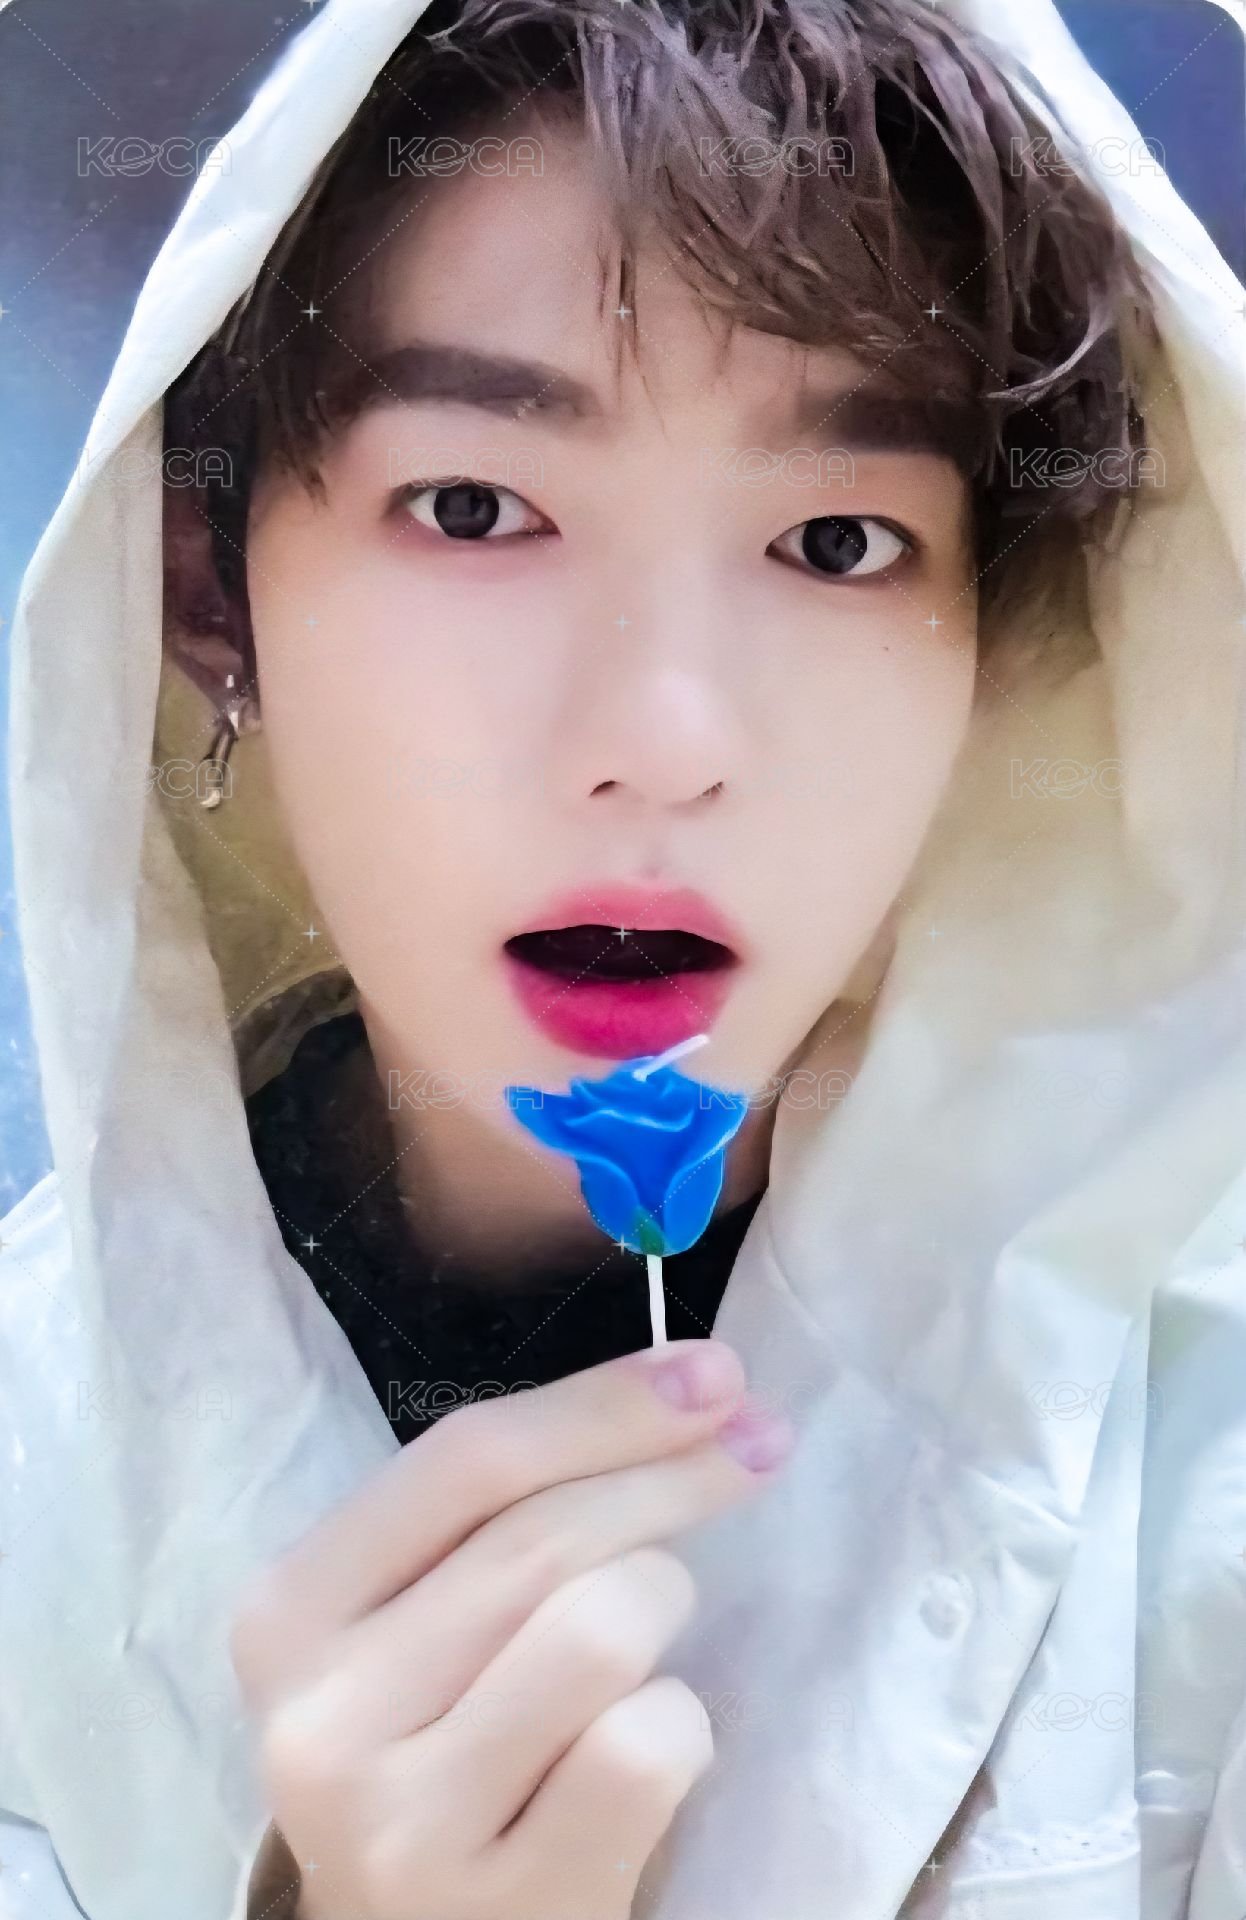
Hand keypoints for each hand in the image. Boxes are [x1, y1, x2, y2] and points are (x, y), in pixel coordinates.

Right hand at [229, 1339, 793, 1919]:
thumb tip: (695, 1385)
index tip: (717, 1369)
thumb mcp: (422, 1627)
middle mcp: (321, 1715)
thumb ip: (505, 1513)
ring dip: (663, 1615)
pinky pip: (645, 1749)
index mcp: (288, 1612)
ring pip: (604, 1628)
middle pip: (544, 1535)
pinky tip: (644, 1758)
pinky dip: (680, 1732)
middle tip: (758, 1447)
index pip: (466, 1459)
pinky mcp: (500, 1906)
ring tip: (648, 1650)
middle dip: (675, 1475)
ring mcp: (400, 1826)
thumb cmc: (445, 1750)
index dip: (606, 1402)